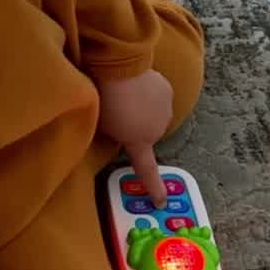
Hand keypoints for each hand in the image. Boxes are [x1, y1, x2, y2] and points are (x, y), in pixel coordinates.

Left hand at [96, 69, 173, 206]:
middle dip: (136, 126)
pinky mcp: (167, 91)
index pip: (146, 169)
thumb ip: (113, 134)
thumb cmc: (105, 100)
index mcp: (139, 141)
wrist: (121, 68)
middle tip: (119, 112)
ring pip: (154, 114)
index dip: (154, 187)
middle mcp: (157, 129)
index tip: (161, 200)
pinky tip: (135, 83)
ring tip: (125, 94)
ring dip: (143, 108)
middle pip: (147, 133)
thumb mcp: (102, 124)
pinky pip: (158, 97)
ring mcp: (165, 109)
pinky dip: (149, 92)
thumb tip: (118, 133)